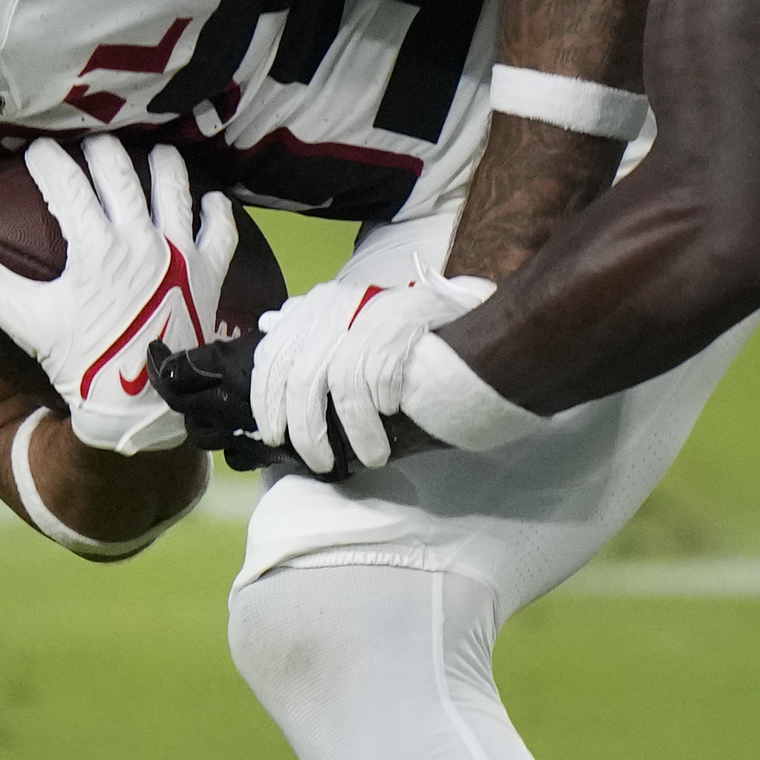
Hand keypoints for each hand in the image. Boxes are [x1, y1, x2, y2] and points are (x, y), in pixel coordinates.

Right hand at [0, 138, 237, 453]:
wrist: (141, 403)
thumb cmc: (83, 360)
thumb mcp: (28, 320)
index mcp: (95, 245)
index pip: (67, 183)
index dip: (49, 161)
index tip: (38, 150)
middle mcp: (142, 238)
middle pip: (122, 174)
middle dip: (103, 153)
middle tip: (93, 146)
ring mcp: (182, 252)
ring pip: (175, 189)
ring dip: (164, 166)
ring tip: (156, 154)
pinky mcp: (210, 273)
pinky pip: (221, 231)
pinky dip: (217, 211)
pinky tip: (212, 200)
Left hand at [248, 268, 497, 476]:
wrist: (493, 349)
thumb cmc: (430, 358)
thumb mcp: (370, 346)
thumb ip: (324, 348)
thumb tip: (273, 346)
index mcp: (330, 304)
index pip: (276, 348)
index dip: (267, 396)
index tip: (273, 431)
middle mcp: (344, 302)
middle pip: (294, 368)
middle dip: (296, 422)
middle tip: (313, 457)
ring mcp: (369, 314)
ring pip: (323, 381)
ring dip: (333, 431)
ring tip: (355, 457)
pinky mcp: (394, 330)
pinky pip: (362, 386)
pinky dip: (367, 424)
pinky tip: (382, 439)